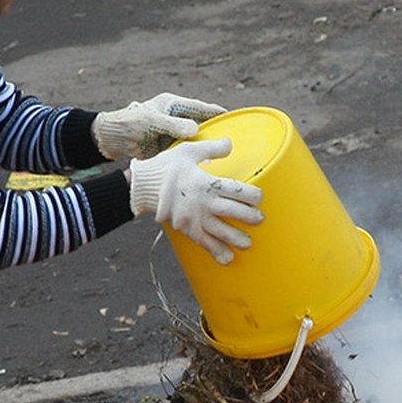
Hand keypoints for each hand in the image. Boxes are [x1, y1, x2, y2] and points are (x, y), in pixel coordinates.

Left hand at [92, 93, 225, 160]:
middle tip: (231, 139)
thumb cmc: (127, 124)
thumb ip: (173, 125)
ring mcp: (172, 134)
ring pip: (194, 140)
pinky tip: (204, 165)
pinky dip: (193, 157)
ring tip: (222, 154)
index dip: (215, 112)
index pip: (199, 107)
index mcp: (172, 105)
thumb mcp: (151, 121)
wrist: (109, 140)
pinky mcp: (167, 148)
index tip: (230, 116)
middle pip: (200, 124)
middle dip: (213, 130)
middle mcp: (175, 119)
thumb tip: (196, 129)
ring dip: (204, 146)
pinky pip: (184, 152)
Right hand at [128, 138, 263, 263]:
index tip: (259, 197)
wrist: (142, 186)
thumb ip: (212, 149)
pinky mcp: (186, 229)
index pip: (236, 190)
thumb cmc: (167, 167)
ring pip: (221, 231)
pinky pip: (204, 243)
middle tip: (259, 219)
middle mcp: (203, 202)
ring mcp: (194, 218)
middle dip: (249, 216)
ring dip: (236, 238)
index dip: (252, 195)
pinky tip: (228, 259)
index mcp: (206, 182)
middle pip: (232, 211)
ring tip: (248, 243)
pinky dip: (216, 251)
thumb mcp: (188, 151)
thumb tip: (230, 143)